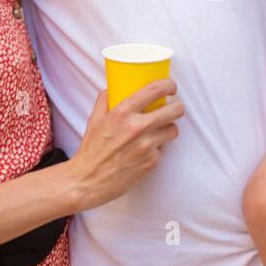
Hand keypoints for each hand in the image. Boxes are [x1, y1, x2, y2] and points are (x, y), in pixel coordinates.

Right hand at [68, 80, 184, 211]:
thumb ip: (104, 100)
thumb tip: (113, 88)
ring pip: (173, 130)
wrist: (88, 180)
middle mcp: (137, 127)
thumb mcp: (94, 119)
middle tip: (173, 108)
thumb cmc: (91, 150)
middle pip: (175, 110)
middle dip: (177, 107)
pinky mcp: (151, 162)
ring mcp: (147, 145)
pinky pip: (163, 149)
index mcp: (123, 112)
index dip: (168, 85)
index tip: (170, 87)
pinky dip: (157, 148)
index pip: (155, 90)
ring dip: (168, 128)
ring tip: (159, 130)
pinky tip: (145, 150)